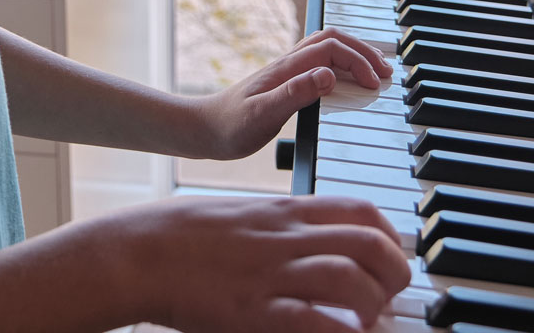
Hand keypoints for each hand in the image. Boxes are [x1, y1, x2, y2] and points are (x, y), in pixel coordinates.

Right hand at [113, 195, 410, 332]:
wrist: (138, 252)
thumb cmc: (182, 235)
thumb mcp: (242, 214)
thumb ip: (281, 225)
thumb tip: (312, 242)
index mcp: (284, 212)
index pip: (361, 212)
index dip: (391, 237)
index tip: (391, 258)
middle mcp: (286, 239)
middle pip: (369, 243)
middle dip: (395, 272)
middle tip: (390, 295)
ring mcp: (270, 274)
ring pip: (349, 277)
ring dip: (372, 304)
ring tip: (367, 321)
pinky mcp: (251, 311)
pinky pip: (311, 320)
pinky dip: (339, 330)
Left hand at [192, 28, 392, 161]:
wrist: (202, 130)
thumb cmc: (229, 126)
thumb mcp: (262, 115)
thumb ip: (295, 94)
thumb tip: (328, 75)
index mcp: (287, 68)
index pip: (332, 49)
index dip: (358, 61)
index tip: (375, 86)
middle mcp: (288, 65)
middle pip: (333, 40)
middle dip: (364, 51)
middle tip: (387, 73)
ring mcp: (287, 72)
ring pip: (327, 49)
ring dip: (354, 55)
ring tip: (377, 73)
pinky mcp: (285, 84)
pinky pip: (320, 65)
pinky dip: (341, 67)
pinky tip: (347, 84)